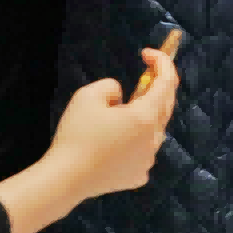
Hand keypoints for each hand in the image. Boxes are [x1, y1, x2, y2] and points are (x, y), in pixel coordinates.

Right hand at [46, 52, 177, 199]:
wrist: (65, 180)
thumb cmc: (76, 136)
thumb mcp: (87, 96)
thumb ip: (110, 86)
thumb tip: (121, 96)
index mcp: (146, 117)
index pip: (167, 82)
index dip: (161, 62)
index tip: (147, 53)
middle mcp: (154, 138)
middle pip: (165, 105)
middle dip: (156, 87)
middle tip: (144, 75)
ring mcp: (148, 159)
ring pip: (154, 130)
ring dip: (144, 117)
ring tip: (122, 113)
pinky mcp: (139, 176)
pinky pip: (142, 151)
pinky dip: (135, 142)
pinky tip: (115, 144)